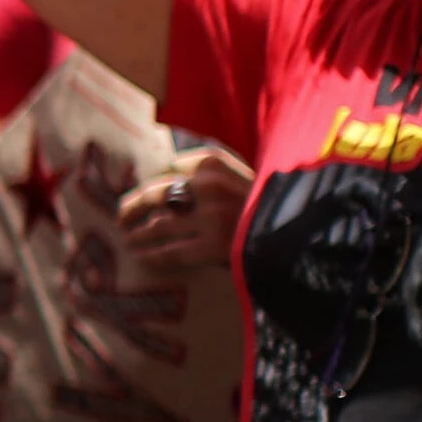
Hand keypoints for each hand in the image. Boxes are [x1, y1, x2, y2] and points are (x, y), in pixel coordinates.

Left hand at [117, 147, 252, 271]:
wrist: (301, 236)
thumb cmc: (265, 205)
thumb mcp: (241, 173)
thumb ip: (207, 168)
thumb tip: (165, 167)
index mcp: (215, 163)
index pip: (168, 169)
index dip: (149, 185)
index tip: (138, 195)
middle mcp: (210, 187)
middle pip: (155, 194)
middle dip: (132, 207)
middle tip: (120, 216)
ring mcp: (212, 218)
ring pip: (159, 225)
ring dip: (138, 234)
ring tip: (129, 239)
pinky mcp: (214, 248)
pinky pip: (171, 252)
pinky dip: (152, 255)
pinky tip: (142, 258)